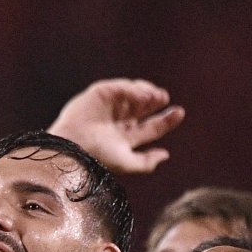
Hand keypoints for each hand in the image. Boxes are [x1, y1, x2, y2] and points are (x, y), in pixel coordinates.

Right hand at [48, 78, 184, 175]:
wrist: (72, 145)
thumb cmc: (97, 157)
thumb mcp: (126, 163)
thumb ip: (146, 162)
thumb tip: (165, 154)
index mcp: (126, 138)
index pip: (152, 127)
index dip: (167, 120)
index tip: (179, 112)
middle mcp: (119, 121)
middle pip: (146, 108)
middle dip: (157, 101)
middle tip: (164, 99)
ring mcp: (109, 107)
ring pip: (135, 94)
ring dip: (148, 94)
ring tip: (156, 97)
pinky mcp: (100, 94)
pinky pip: (122, 87)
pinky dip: (134, 89)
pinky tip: (143, 96)